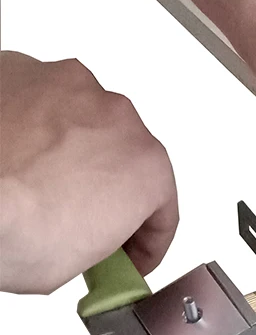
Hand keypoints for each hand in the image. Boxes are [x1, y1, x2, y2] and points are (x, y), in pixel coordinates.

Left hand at [0, 51, 177, 294]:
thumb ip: (101, 238)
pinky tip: (11, 152)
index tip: (131, 253)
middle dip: (106, 184)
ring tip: (38, 179)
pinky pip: (33, 98)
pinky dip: (25, 123)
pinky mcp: (16, 71)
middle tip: (81, 216)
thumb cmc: (17, 229)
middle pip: (122, 153)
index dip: (147, 239)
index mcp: (146, 166)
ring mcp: (65, 87)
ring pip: (78, 118)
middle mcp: (115, 116)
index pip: (162, 207)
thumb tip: (87, 234)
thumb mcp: (83, 262)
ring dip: (67, 147)